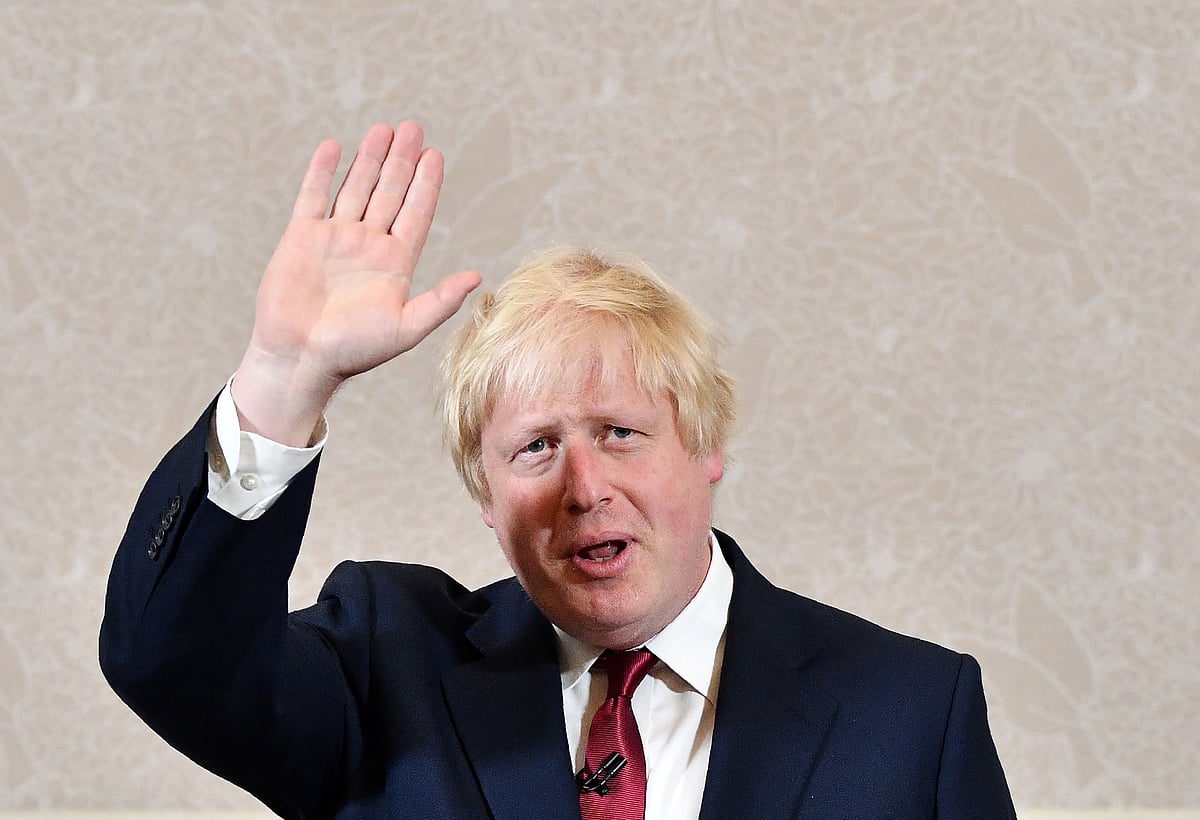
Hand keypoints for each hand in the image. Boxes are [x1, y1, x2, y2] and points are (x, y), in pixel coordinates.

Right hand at [232, 121, 480, 444]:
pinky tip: (334, 147)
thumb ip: (441, 301)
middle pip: (390, 193)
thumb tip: (477, 276)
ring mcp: (335, 238)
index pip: (416, 213)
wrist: (299, 359)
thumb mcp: (406, 328)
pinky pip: (313, 196)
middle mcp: (368, 246)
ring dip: (369, 159)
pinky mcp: (302, 238)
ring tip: (383, 129)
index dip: (427, 185)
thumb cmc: (353, 352)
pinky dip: (322, 172)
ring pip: (356, 188)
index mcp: (396, 263)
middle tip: (413, 128)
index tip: (435, 155)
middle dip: (402, 160)